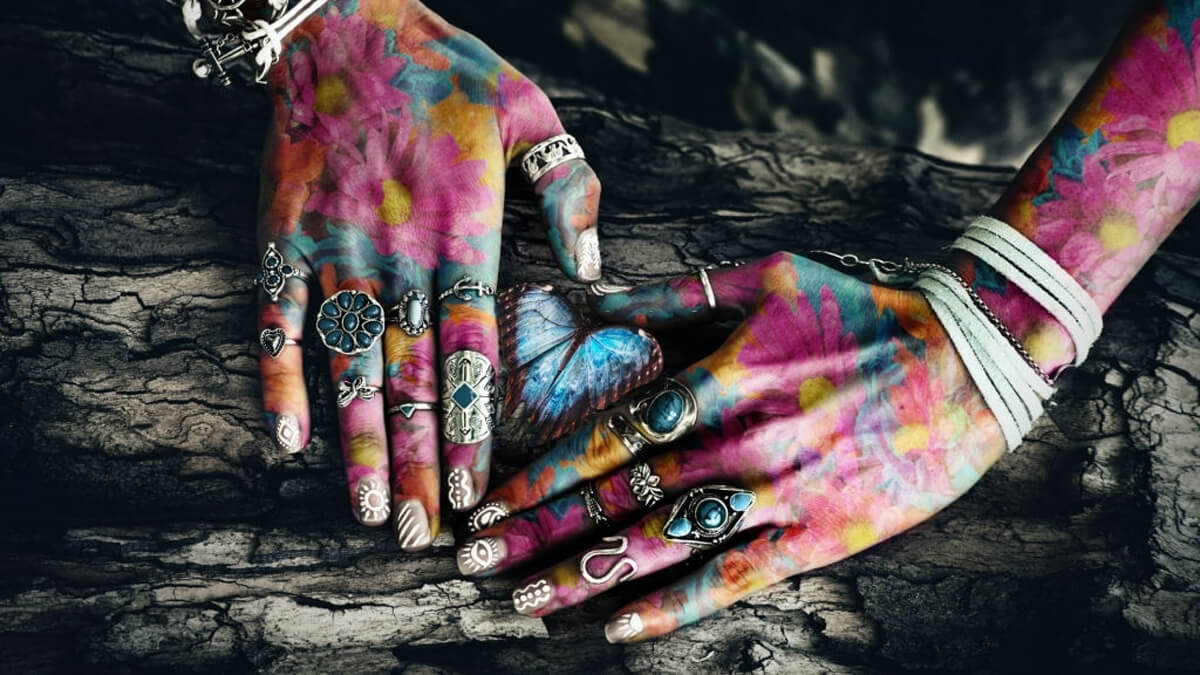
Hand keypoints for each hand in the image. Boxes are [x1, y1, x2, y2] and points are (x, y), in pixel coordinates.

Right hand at [255, 0, 602, 548]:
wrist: (343, 20)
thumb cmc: (445, 69)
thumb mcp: (531, 112)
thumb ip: (569, 191)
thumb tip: (591, 273)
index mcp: (462, 232)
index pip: (470, 349)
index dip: (471, 422)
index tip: (475, 486)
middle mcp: (398, 253)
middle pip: (410, 374)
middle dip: (417, 458)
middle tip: (420, 532)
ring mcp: (335, 245)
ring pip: (347, 360)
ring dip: (357, 439)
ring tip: (365, 508)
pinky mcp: (283, 231)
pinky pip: (275, 313)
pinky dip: (277, 375)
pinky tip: (286, 437)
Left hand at [458, 252, 1004, 641]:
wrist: (971, 359)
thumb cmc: (862, 309)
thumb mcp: (767, 276)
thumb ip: (675, 295)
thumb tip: (591, 300)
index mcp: (724, 377)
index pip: (612, 436)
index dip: (541, 475)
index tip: (488, 504)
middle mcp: (743, 442)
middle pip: (621, 497)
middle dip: (539, 534)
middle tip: (474, 564)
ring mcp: (782, 495)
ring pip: (665, 545)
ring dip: (588, 575)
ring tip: (525, 603)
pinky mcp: (821, 536)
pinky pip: (737, 580)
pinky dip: (677, 606)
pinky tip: (623, 627)